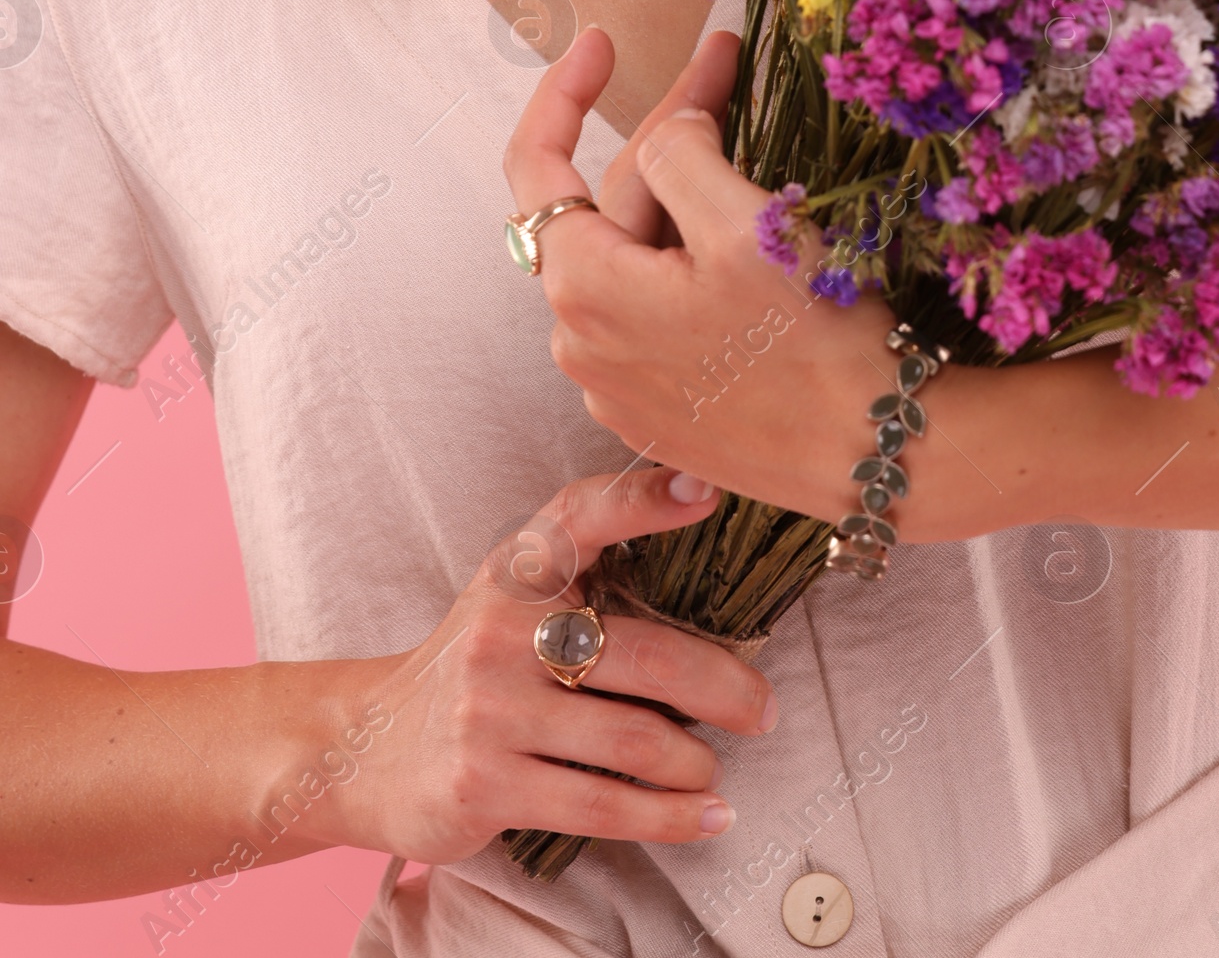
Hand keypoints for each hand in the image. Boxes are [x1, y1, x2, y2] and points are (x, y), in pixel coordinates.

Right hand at [309, 465, 774, 862]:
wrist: (364, 746)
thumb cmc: (476, 665)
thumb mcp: (514, 598)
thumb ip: (588, 578)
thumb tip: (709, 585)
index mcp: (518, 568)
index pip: (583, 515)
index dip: (645, 499)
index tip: (707, 491)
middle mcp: (503, 628)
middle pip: (645, 657)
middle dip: (723, 689)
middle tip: (763, 709)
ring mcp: (491, 709)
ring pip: (633, 740)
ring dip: (694, 764)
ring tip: (714, 771)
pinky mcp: (486, 782)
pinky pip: (602, 806)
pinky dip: (668, 817)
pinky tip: (703, 816)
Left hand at [502, 28, 895, 520]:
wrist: (877, 459)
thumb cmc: (814, 344)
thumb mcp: (745, 224)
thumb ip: (681, 152)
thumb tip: (667, 130)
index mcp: (584, 290)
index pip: (538, 167)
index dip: (563, 92)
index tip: (602, 40)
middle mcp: (581, 344)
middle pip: (614, 206)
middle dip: (668, 127)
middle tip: (727, 60)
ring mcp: (621, 384)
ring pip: (642, 255)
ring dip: (686, 188)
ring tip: (743, 127)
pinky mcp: (665, 408)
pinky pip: (662, 306)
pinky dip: (694, 252)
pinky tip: (744, 222)